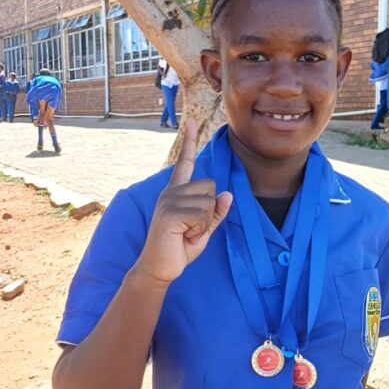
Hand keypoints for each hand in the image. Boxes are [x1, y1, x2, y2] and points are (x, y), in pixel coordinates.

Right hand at [136, 120, 232, 285]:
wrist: (160, 268)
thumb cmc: (179, 248)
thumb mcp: (204, 230)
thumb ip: (216, 213)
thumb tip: (228, 194)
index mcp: (177, 192)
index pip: (185, 162)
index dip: (189, 141)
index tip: (192, 120)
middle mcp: (171, 192)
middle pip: (211, 187)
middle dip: (210, 211)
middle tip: (191, 229)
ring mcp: (169, 200)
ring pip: (209, 201)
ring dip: (205, 223)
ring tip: (186, 233)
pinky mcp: (170, 212)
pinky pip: (203, 214)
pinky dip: (199, 230)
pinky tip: (184, 236)